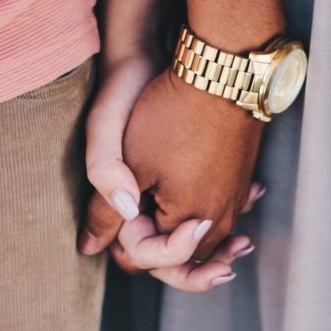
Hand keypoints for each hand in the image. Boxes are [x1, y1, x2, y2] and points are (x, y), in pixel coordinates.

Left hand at [96, 67, 263, 260]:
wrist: (218, 71)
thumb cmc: (170, 115)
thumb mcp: (127, 161)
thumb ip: (105, 211)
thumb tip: (88, 247)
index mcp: (191, 223)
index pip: (156, 258)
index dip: (132, 242)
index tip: (125, 211)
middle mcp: (221, 218)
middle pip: (187, 255)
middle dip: (162, 249)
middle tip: (138, 226)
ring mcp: (236, 197)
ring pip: (208, 233)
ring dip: (187, 235)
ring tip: (164, 223)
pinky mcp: (242, 177)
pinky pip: (224, 208)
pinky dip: (207, 211)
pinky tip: (197, 201)